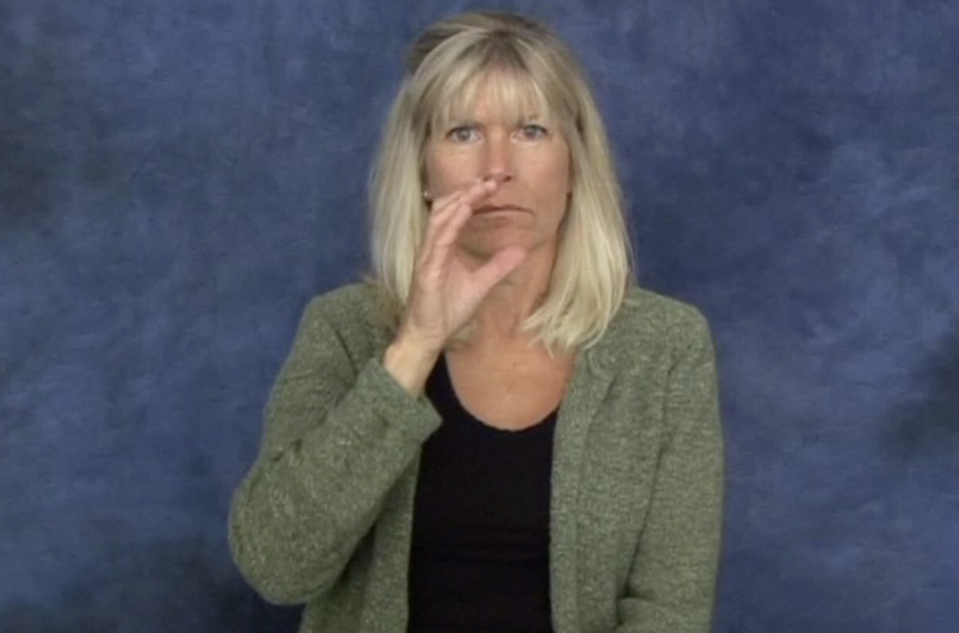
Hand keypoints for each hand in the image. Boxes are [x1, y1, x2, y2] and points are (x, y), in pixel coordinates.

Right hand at [383, 178, 526, 393]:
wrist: (429, 334)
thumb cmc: (447, 310)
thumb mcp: (481, 284)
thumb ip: (498, 266)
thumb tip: (520, 250)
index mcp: (444, 247)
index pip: (456, 213)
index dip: (472, 196)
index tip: (492, 184)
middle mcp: (433, 246)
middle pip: (446, 208)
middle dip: (467, 191)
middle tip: (490, 179)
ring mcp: (427, 256)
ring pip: (440, 218)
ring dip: (460, 200)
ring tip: (479, 187)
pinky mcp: (426, 269)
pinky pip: (438, 240)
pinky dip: (451, 223)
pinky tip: (464, 211)